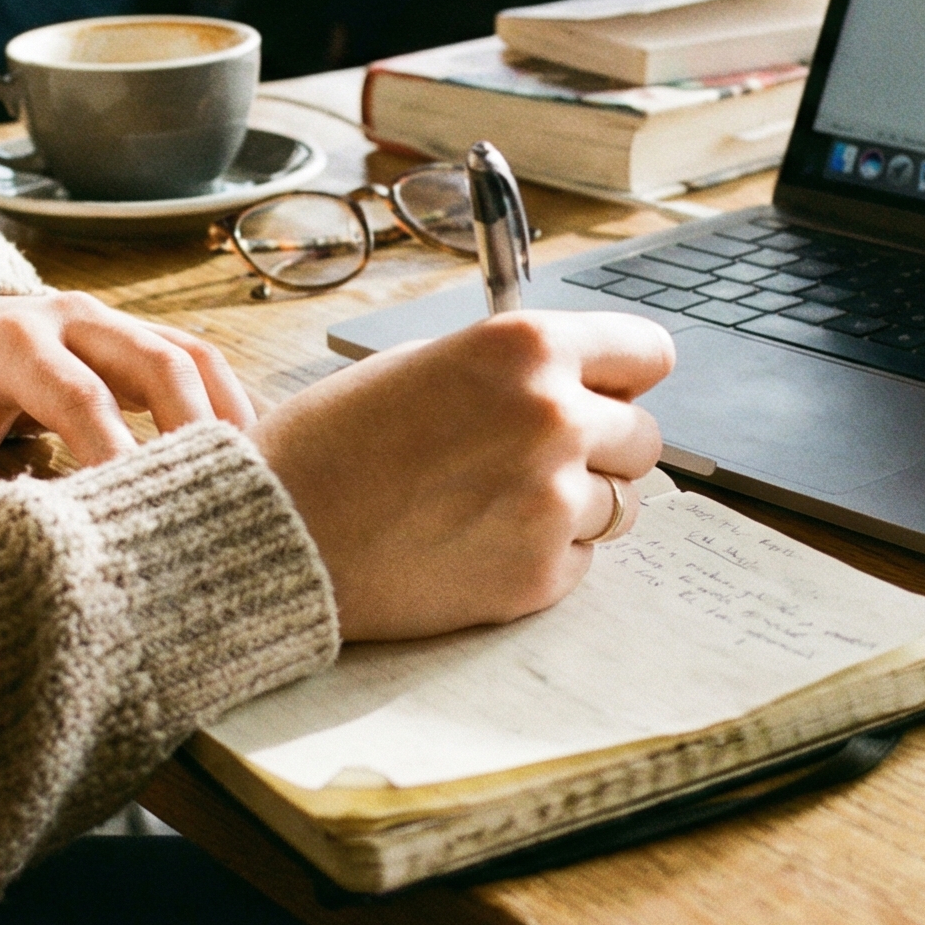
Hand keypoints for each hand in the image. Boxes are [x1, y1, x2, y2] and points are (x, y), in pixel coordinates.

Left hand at [0, 292, 253, 519]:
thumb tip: (15, 535)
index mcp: (14, 342)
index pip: (80, 396)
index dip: (115, 450)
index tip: (137, 508)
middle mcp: (73, 318)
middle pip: (158, 363)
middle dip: (192, 430)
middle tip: (213, 495)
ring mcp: (114, 321)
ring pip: (192, 355)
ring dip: (223, 416)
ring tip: (247, 478)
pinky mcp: (140, 333)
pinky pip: (199, 359)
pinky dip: (227, 404)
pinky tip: (245, 452)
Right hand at [250, 310, 674, 640]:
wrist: (276, 537)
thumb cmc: (333, 443)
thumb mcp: (424, 363)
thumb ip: (513, 368)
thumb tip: (582, 382)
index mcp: (526, 349)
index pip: (648, 352)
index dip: (626, 373)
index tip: (614, 389)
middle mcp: (553, 418)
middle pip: (643, 434)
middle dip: (601, 445)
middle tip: (536, 458)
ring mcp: (551, 502)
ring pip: (623, 503)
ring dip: (580, 503)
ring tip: (501, 503)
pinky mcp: (539, 575)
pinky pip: (581, 559)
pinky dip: (544, 554)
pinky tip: (479, 543)